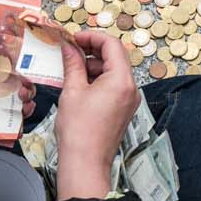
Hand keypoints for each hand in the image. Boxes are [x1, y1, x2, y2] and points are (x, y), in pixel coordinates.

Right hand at [54, 31, 140, 199]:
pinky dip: (98, 78)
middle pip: (115, 56)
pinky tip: (80, 82)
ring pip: (114, 70)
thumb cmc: (79, 131)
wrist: (85, 164)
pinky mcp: (123, 109)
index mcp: (121, 80)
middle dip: (93, 50)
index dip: (91, 37)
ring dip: (94, 64)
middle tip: (71, 49)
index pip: (112, 44)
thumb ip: (73, 64)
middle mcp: (131, 88)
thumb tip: (69, 48)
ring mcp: (129, 100)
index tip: (74, 38)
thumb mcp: (72, 91)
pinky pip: (114, 85)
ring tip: (72, 68)